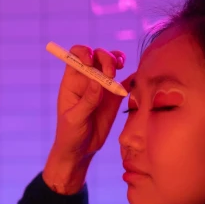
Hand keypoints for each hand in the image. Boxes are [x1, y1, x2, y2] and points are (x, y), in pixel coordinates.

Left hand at [43, 45, 127, 193]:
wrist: (81, 150)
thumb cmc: (70, 134)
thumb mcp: (75, 119)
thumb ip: (87, 101)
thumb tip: (98, 82)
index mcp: (72, 81)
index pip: (76, 55)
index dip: (84, 52)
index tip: (90, 62)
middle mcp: (87, 79)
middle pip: (98, 56)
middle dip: (106, 58)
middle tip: (110, 74)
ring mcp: (102, 86)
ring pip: (111, 63)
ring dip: (117, 60)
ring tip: (119, 69)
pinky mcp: (114, 97)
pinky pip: (124, 80)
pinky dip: (131, 76)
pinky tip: (134, 79)